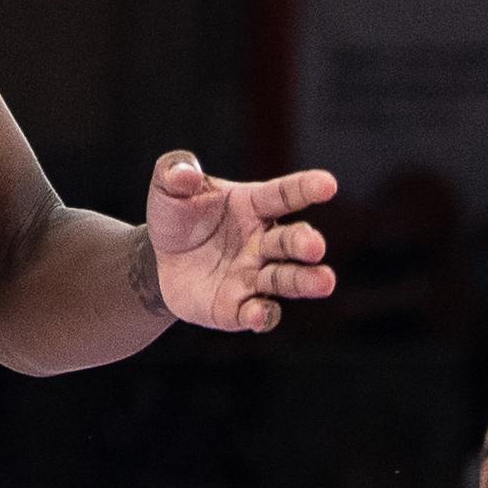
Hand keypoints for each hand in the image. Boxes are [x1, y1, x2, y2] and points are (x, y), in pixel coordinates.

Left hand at [136, 153, 335, 332]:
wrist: (159, 261)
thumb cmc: (176, 217)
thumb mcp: (168, 189)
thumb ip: (174, 172)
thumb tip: (184, 173)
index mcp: (253, 205)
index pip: (283, 195)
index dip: (306, 188)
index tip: (328, 184)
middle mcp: (262, 242)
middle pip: (290, 241)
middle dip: (305, 243)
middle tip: (314, 246)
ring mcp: (253, 276)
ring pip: (284, 280)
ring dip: (303, 281)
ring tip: (324, 282)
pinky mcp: (238, 308)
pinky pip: (258, 313)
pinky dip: (262, 315)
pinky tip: (258, 313)